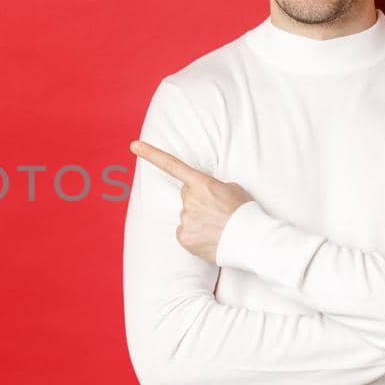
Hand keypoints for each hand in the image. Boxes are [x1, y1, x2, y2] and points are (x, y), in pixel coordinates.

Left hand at [129, 139, 253, 262]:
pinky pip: (185, 233)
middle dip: (198, 202)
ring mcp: (185, 218)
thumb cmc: (245, 212)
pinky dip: (195, 236)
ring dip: (199, 220)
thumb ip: (212, 188)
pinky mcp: (184, 237)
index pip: (172, 165)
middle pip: (187, 196)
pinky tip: (210, 238)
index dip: (151, 154)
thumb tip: (205, 197)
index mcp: (202, 183)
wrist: (251, 239)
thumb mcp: (232, 189)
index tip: (134, 146)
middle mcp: (189, 199)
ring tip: (218, 226)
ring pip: (187, 216)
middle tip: (217, 211)